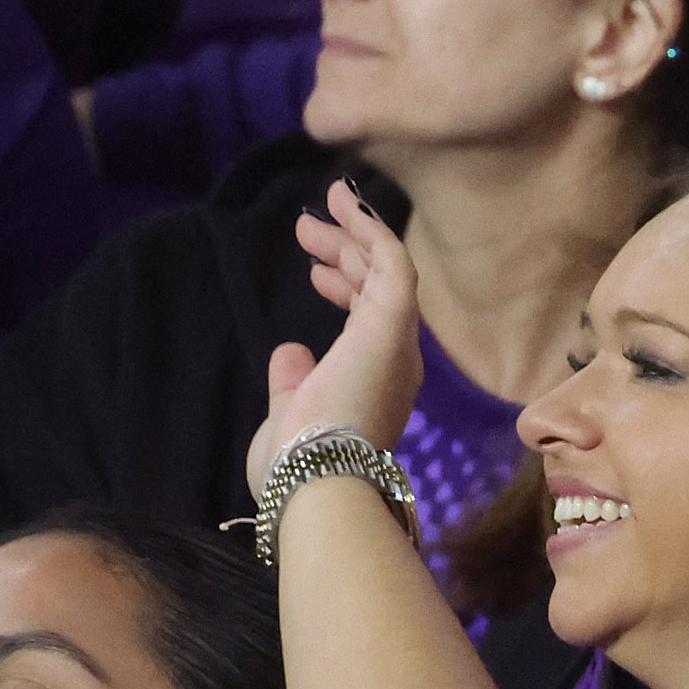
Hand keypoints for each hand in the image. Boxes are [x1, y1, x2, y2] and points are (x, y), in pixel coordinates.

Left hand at [242, 177, 423, 495]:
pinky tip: (349, 204)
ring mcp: (397, 343)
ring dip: (355, 234)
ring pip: (386, 273)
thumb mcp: (290, 415)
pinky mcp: (392, 326)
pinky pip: (393, 266)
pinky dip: (373, 231)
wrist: (318, 484)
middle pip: (378, 291)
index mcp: (376, 383)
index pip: (370, 321)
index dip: (345, 288)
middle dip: (346, 253)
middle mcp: (396, 361)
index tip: (314, 269)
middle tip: (309, 228)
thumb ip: (294, 381)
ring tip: (322, 207)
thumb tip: (291, 352)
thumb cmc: (299, 466)